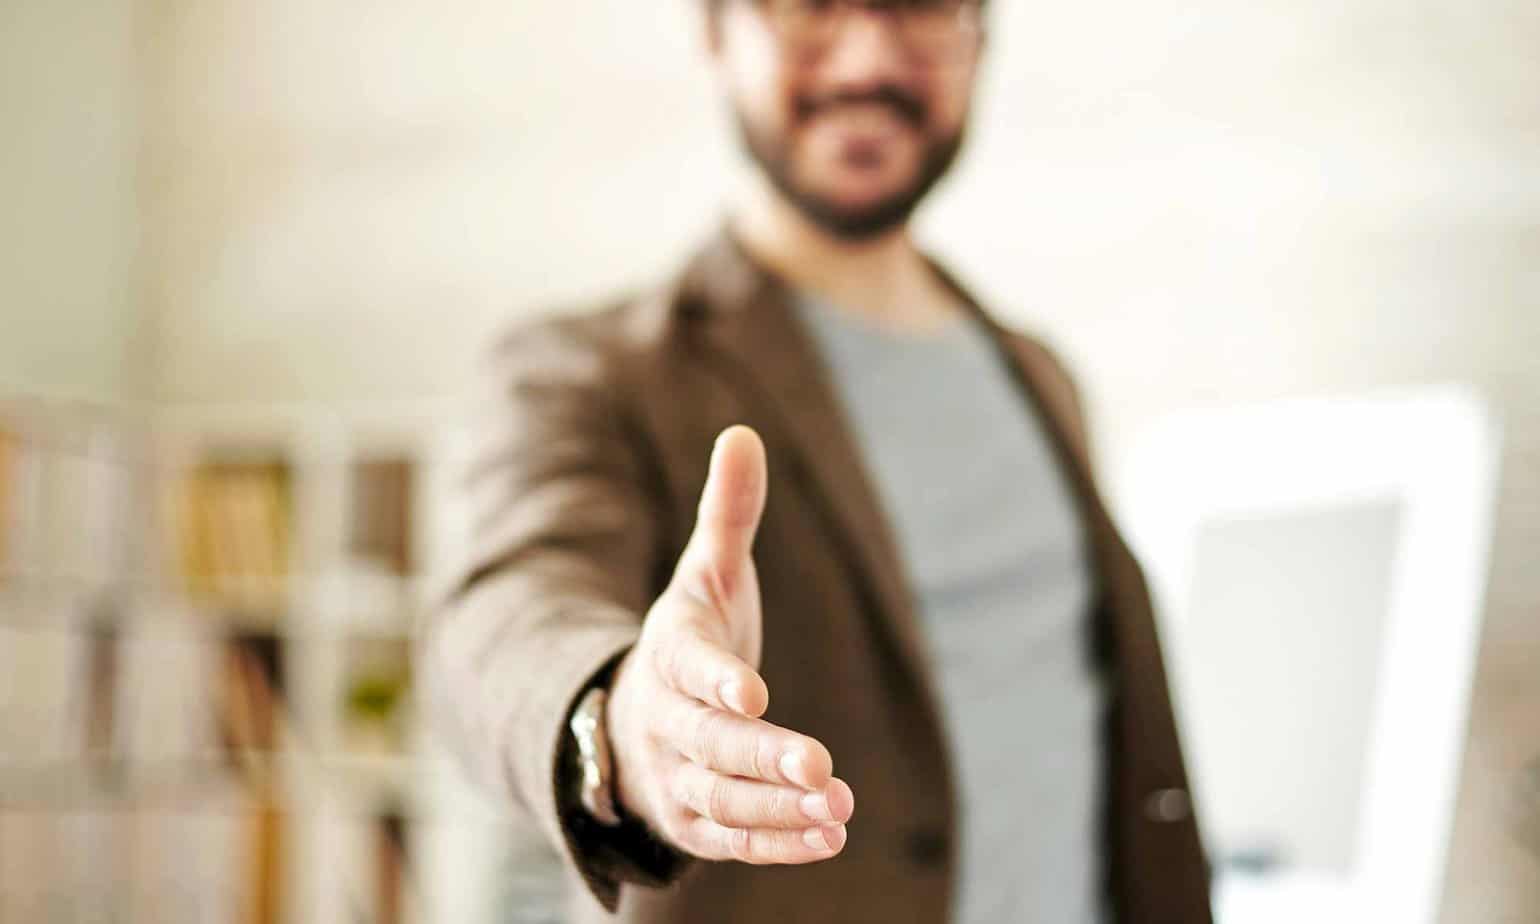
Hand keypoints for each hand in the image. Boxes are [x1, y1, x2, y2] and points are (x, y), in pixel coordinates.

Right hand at [605, 425, 853, 863]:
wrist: (630, 720)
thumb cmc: (687, 638)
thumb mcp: (704, 574)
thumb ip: (728, 513)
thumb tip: (742, 433)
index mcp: (669, 653)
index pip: (689, 668)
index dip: (719, 680)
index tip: (754, 691)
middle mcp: (666, 721)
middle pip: (710, 745)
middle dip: (761, 758)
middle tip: (818, 766)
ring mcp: (678, 777)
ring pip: (722, 800)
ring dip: (777, 809)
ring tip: (838, 807)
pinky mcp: (697, 822)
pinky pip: (733, 841)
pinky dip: (778, 843)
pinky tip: (829, 837)